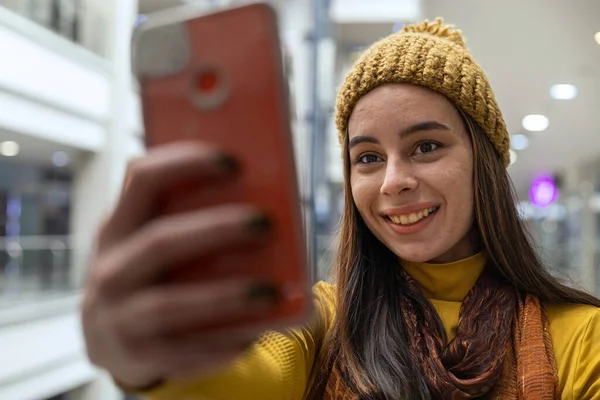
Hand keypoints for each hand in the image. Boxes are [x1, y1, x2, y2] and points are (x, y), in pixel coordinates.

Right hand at [81, 142, 276, 388]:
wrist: (109, 337)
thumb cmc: (149, 274)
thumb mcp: (150, 241)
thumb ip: (186, 220)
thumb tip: (260, 202)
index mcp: (117, 227)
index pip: (142, 179)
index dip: (185, 163)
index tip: (233, 161)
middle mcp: (109, 269)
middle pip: (160, 241)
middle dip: (216, 229)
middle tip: (265, 223)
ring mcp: (116, 316)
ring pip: (170, 304)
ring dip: (225, 296)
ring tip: (270, 292)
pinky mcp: (134, 357)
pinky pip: (180, 353)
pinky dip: (218, 345)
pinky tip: (251, 337)